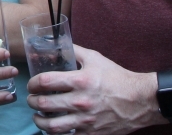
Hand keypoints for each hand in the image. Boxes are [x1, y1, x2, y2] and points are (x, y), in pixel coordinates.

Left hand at [26, 45, 164, 133]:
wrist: (141, 101)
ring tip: (37, 116)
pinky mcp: (92, 133)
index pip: (45, 82)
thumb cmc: (117, 78)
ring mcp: (86, 120)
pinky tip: (54, 127)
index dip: (32, 83)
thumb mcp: (95, 58)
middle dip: (32, 101)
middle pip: (44, 104)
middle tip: (31, 99)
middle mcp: (81, 101)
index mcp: (80, 81)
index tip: (32, 84)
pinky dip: (56, 133)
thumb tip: (55, 45)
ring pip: (52, 126)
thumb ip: (74, 51)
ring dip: (39, 121)